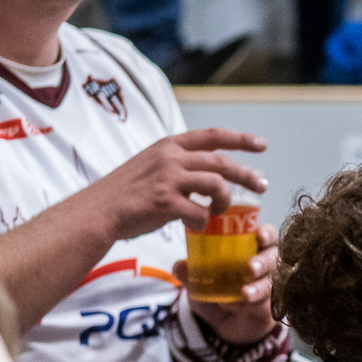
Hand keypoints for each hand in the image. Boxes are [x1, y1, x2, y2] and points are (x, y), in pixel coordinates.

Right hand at [89, 128, 268, 243]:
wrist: (98, 211)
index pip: (212, 136)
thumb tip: (206, 174)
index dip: (240, 139)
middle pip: (221, 162)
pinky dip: (203, 221)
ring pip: (216, 184)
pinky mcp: (164, 202)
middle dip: (246, 174)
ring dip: (224, 201)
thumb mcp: (151, 165)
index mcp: (169, 145)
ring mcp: (168, 179)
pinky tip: (196, 225)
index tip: (262, 144)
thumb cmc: (127, 193)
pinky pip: (199, 212)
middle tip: (262, 185)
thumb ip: (178, 165)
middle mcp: (170, 158)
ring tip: (220, 211)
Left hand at [174, 222, 279, 343]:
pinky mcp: (271, 306)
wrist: (226, 324)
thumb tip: (179, 266)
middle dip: (263, 261)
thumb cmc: (219, 291)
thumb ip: (191, 272)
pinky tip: (241, 306)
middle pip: (274, 256)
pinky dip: (255, 304)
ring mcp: (270, 285)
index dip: (266, 233)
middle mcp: (266, 265)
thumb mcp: (201, 281)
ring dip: (260, 286)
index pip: (266, 235)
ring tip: (246, 293)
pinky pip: (268, 302)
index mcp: (251, 249)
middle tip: (250, 267)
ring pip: (273, 281)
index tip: (260, 235)